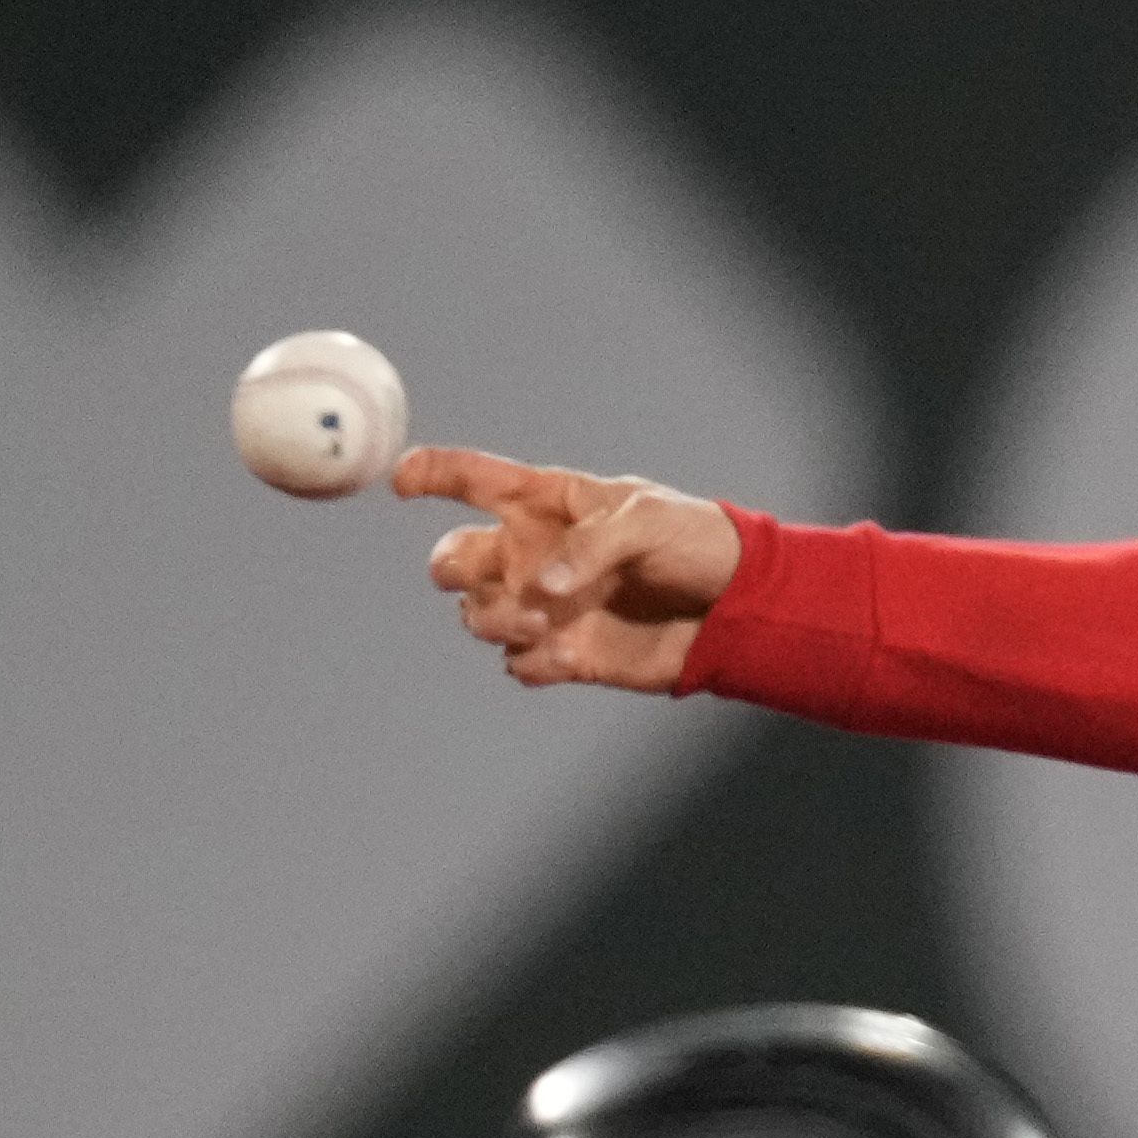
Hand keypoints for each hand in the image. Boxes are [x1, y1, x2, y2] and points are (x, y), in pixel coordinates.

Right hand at [398, 445, 744, 693]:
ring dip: (492, 619)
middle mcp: (532, 554)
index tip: (402, 481)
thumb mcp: (648, 520)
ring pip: (476, 616)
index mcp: (545, 503)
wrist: (735, 608)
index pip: (470, 478)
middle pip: (453, 560)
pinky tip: (568, 653)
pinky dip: (532, 662)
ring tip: (539, 620)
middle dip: (453, 568)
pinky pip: (518, 664)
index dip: (428, 473)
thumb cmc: (695, 542)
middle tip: (495, 577)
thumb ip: (590, 545)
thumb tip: (541, 588)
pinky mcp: (564, 653)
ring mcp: (544, 607)